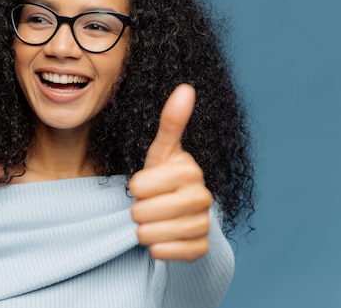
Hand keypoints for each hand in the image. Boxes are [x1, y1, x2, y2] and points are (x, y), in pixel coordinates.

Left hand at [129, 84, 212, 261]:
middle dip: (138, 210)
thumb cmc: (165, 179)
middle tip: (150, 205)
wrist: (181, 214)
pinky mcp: (200, 249)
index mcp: (190, 170)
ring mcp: (204, 224)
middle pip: (142, 212)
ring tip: (155, 220)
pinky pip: (161, 253)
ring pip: (149, 235)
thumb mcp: (162, 152)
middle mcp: (203, 197)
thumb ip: (171, 122)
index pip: (138, 185)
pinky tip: (164, 238)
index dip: (136, 186)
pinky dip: (156, 248)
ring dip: (144, 230)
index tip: (148, 184)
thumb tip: (186, 87)